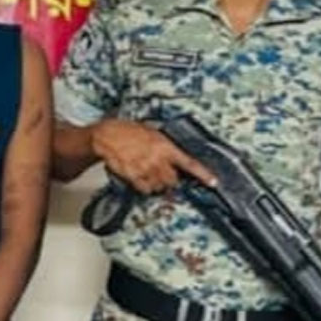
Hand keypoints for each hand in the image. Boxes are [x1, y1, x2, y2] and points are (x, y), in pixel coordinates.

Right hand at [92, 119, 215, 193]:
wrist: (107, 135)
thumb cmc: (128, 131)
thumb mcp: (152, 133)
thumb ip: (165, 146)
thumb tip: (174, 158)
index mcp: (165, 147)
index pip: (190, 163)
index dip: (203, 175)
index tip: (213, 182)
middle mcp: (157, 160)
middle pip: (173, 181)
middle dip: (170, 180)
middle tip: (163, 175)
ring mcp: (145, 169)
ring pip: (159, 187)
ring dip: (156, 184)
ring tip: (149, 174)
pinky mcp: (133, 176)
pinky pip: (145, 189)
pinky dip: (145, 187)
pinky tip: (140, 178)